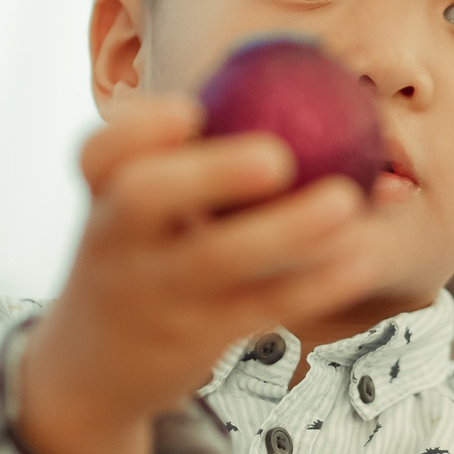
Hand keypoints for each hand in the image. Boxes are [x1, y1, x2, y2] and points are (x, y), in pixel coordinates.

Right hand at [19, 95, 378, 453]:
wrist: (93, 366)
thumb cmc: (142, 253)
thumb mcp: (136, 207)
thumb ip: (193, 154)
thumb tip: (311, 87)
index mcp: (104, 194)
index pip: (98, 153)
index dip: (138, 128)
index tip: (190, 109)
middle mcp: (119, 238)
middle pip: (144, 197)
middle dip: (210, 172)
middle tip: (277, 157)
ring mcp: (157, 291)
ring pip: (217, 259)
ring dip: (287, 230)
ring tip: (345, 202)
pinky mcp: (199, 335)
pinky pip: (262, 304)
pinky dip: (314, 282)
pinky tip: (360, 258)